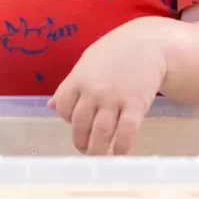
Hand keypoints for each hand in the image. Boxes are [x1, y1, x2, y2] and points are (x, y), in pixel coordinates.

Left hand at [49, 22, 167, 154]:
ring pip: (101, 133)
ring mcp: (115, 99)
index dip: (66, 118)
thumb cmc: (115, 52)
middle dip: (80, 141)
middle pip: (80, 124)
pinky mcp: (136, 105)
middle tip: (84, 149)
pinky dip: (122, 147)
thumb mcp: (87, 63)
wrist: (147, 43)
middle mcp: (94, 91)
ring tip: (97, 155)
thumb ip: (70, 85)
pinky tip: (119, 152)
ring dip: (97, 149)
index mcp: (78, 79)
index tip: (74, 123)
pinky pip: (126, 132)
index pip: (63, 107)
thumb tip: (51, 106)